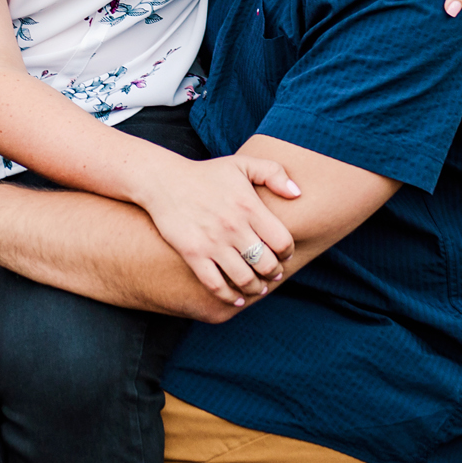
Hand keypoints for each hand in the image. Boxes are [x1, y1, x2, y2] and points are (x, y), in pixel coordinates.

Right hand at [134, 155, 300, 307]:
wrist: (164, 181)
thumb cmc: (207, 173)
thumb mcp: (242, 164)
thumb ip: (273, 173)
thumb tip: (297, 193)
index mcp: (249, 206)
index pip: (282, 241)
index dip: (288, 252)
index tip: (284, 254)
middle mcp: (233, 227)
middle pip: (266, 263)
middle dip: (274, 272)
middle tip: (273, 274)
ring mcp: (212, 242)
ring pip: (244, 278)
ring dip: (255, 288)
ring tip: (258, 287)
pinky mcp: (193, 254)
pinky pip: (215, 285)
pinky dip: (228, 297)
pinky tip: (235, 299)